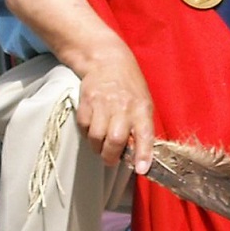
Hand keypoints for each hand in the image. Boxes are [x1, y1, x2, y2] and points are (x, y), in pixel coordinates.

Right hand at [75, 45, 155, 172]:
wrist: (106, 61)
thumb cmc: (129, 86)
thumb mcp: (144, 102)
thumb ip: (142, 126)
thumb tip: (140, 154)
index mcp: (142, 108)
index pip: (145, 134)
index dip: (144, 154)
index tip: (142, 169)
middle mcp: (122, 106)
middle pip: (115, 140)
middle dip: (111, 156)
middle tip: (111, 159)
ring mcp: (102, 104)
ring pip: (96, 137)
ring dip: (98, 147)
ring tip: (102, 144)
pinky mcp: (85, 103)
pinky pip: (84, 128)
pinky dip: (87, 133)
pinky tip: (93, 127)